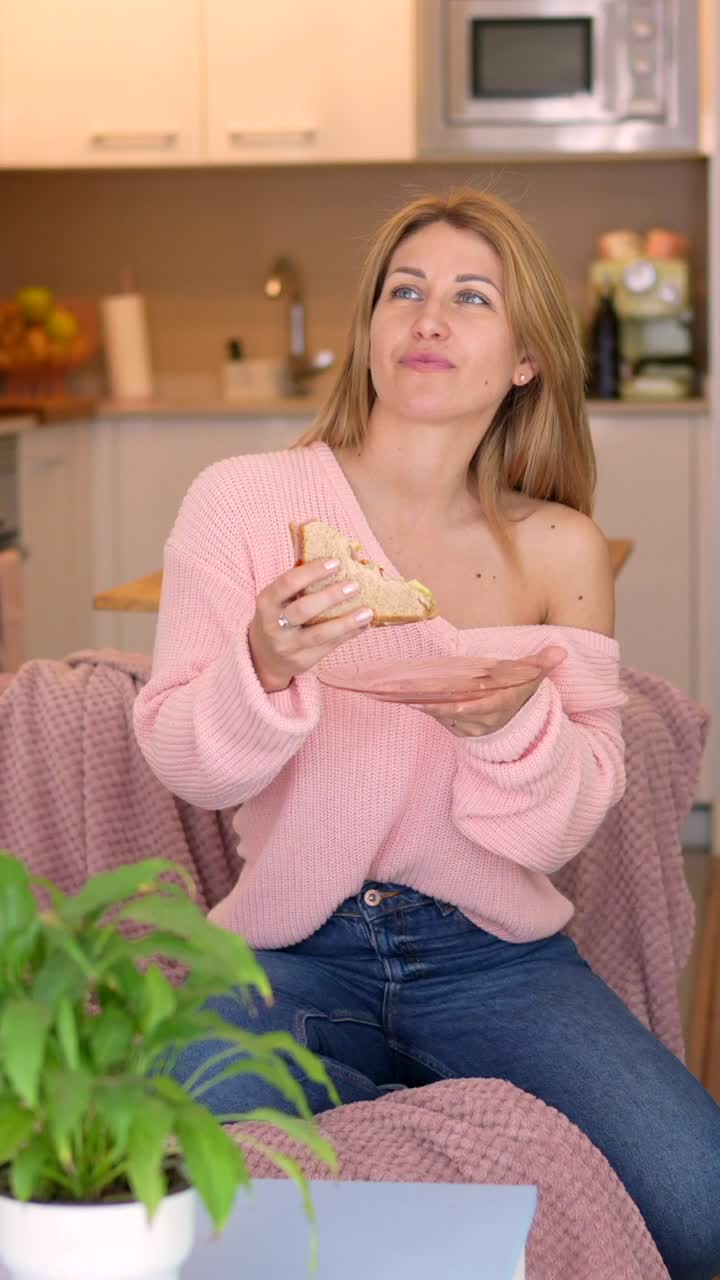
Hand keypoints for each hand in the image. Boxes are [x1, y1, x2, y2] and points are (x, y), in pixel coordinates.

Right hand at [249, 557, 373, 692]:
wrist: (264, 657)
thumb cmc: (278, 617)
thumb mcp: (277, 600)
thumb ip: (300, 583)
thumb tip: (338, 563)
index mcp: (267, 602)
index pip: (288, 583)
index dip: (312, 571)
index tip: (336, 563)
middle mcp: (273, 625)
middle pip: (303, 609)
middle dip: (331, 596)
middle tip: (355, 586)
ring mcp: (288, 645)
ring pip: (319, 634)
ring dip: (346, 622)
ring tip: (368, 612)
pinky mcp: (302, 660)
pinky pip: (329, 646)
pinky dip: (348, 634)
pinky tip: (364, 625)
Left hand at [413, 646, 565, 737]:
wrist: (515, 721)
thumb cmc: (519, 691)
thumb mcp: (532, 677)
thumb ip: (543, 663)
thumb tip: (560, 651)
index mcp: (499, 706)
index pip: (480, 708)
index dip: (462, 708)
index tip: (445, 704)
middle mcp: (481, 719)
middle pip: (452, 712)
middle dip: (429, 706)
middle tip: (405, 696)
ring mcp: (466, 724)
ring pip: (439, 715)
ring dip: (418, 705)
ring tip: (392, 694)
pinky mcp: (453, 724)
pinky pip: (434, 715)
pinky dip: (418, 706)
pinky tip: (398, 696)